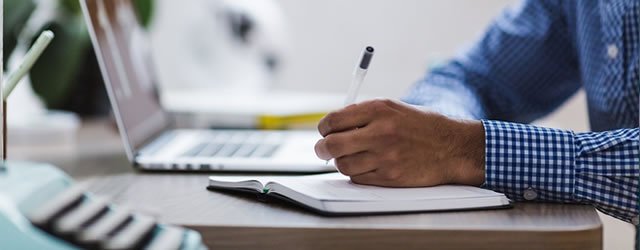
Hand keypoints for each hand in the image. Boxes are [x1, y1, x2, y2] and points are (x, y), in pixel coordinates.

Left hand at [315, 99, 485, 186]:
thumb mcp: (393, 109)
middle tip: (323, 149)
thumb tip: (332, 127)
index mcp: (379, 109)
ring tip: (351, 157)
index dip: (324, 128)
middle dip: (322, 148)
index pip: (333, 120)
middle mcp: (380, 132)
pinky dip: (357, 173)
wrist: (452, 147)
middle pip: (331, 145)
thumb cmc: (421, 126)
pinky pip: (358, 178)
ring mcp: (385, 156)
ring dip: (341, 162)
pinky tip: (367, 166)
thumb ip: (363, 115)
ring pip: (342, 165)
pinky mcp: (390, 177)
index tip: (325, 131)